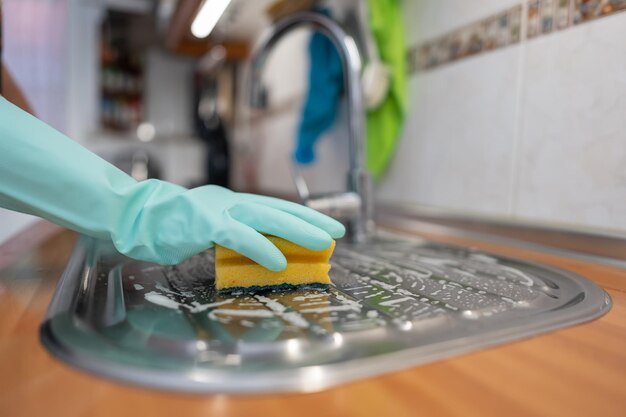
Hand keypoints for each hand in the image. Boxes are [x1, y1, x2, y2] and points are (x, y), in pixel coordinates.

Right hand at [113, 182, 344, 269]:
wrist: (132, 214)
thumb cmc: (166, 224)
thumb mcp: (205, 227)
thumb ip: (229, 235)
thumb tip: (255, 251)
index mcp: (231, 202)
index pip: (274, 207)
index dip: (301, 216)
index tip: (324, 226)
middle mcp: (230, 201)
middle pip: (278, 209)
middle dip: (310, 221)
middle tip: (337, 231)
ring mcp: (218, 210)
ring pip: (267, 218)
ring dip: (297, 231)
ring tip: (321, 243)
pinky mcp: (204, 224)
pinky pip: (239, 236)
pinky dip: (261, 248)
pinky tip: (280, 260)